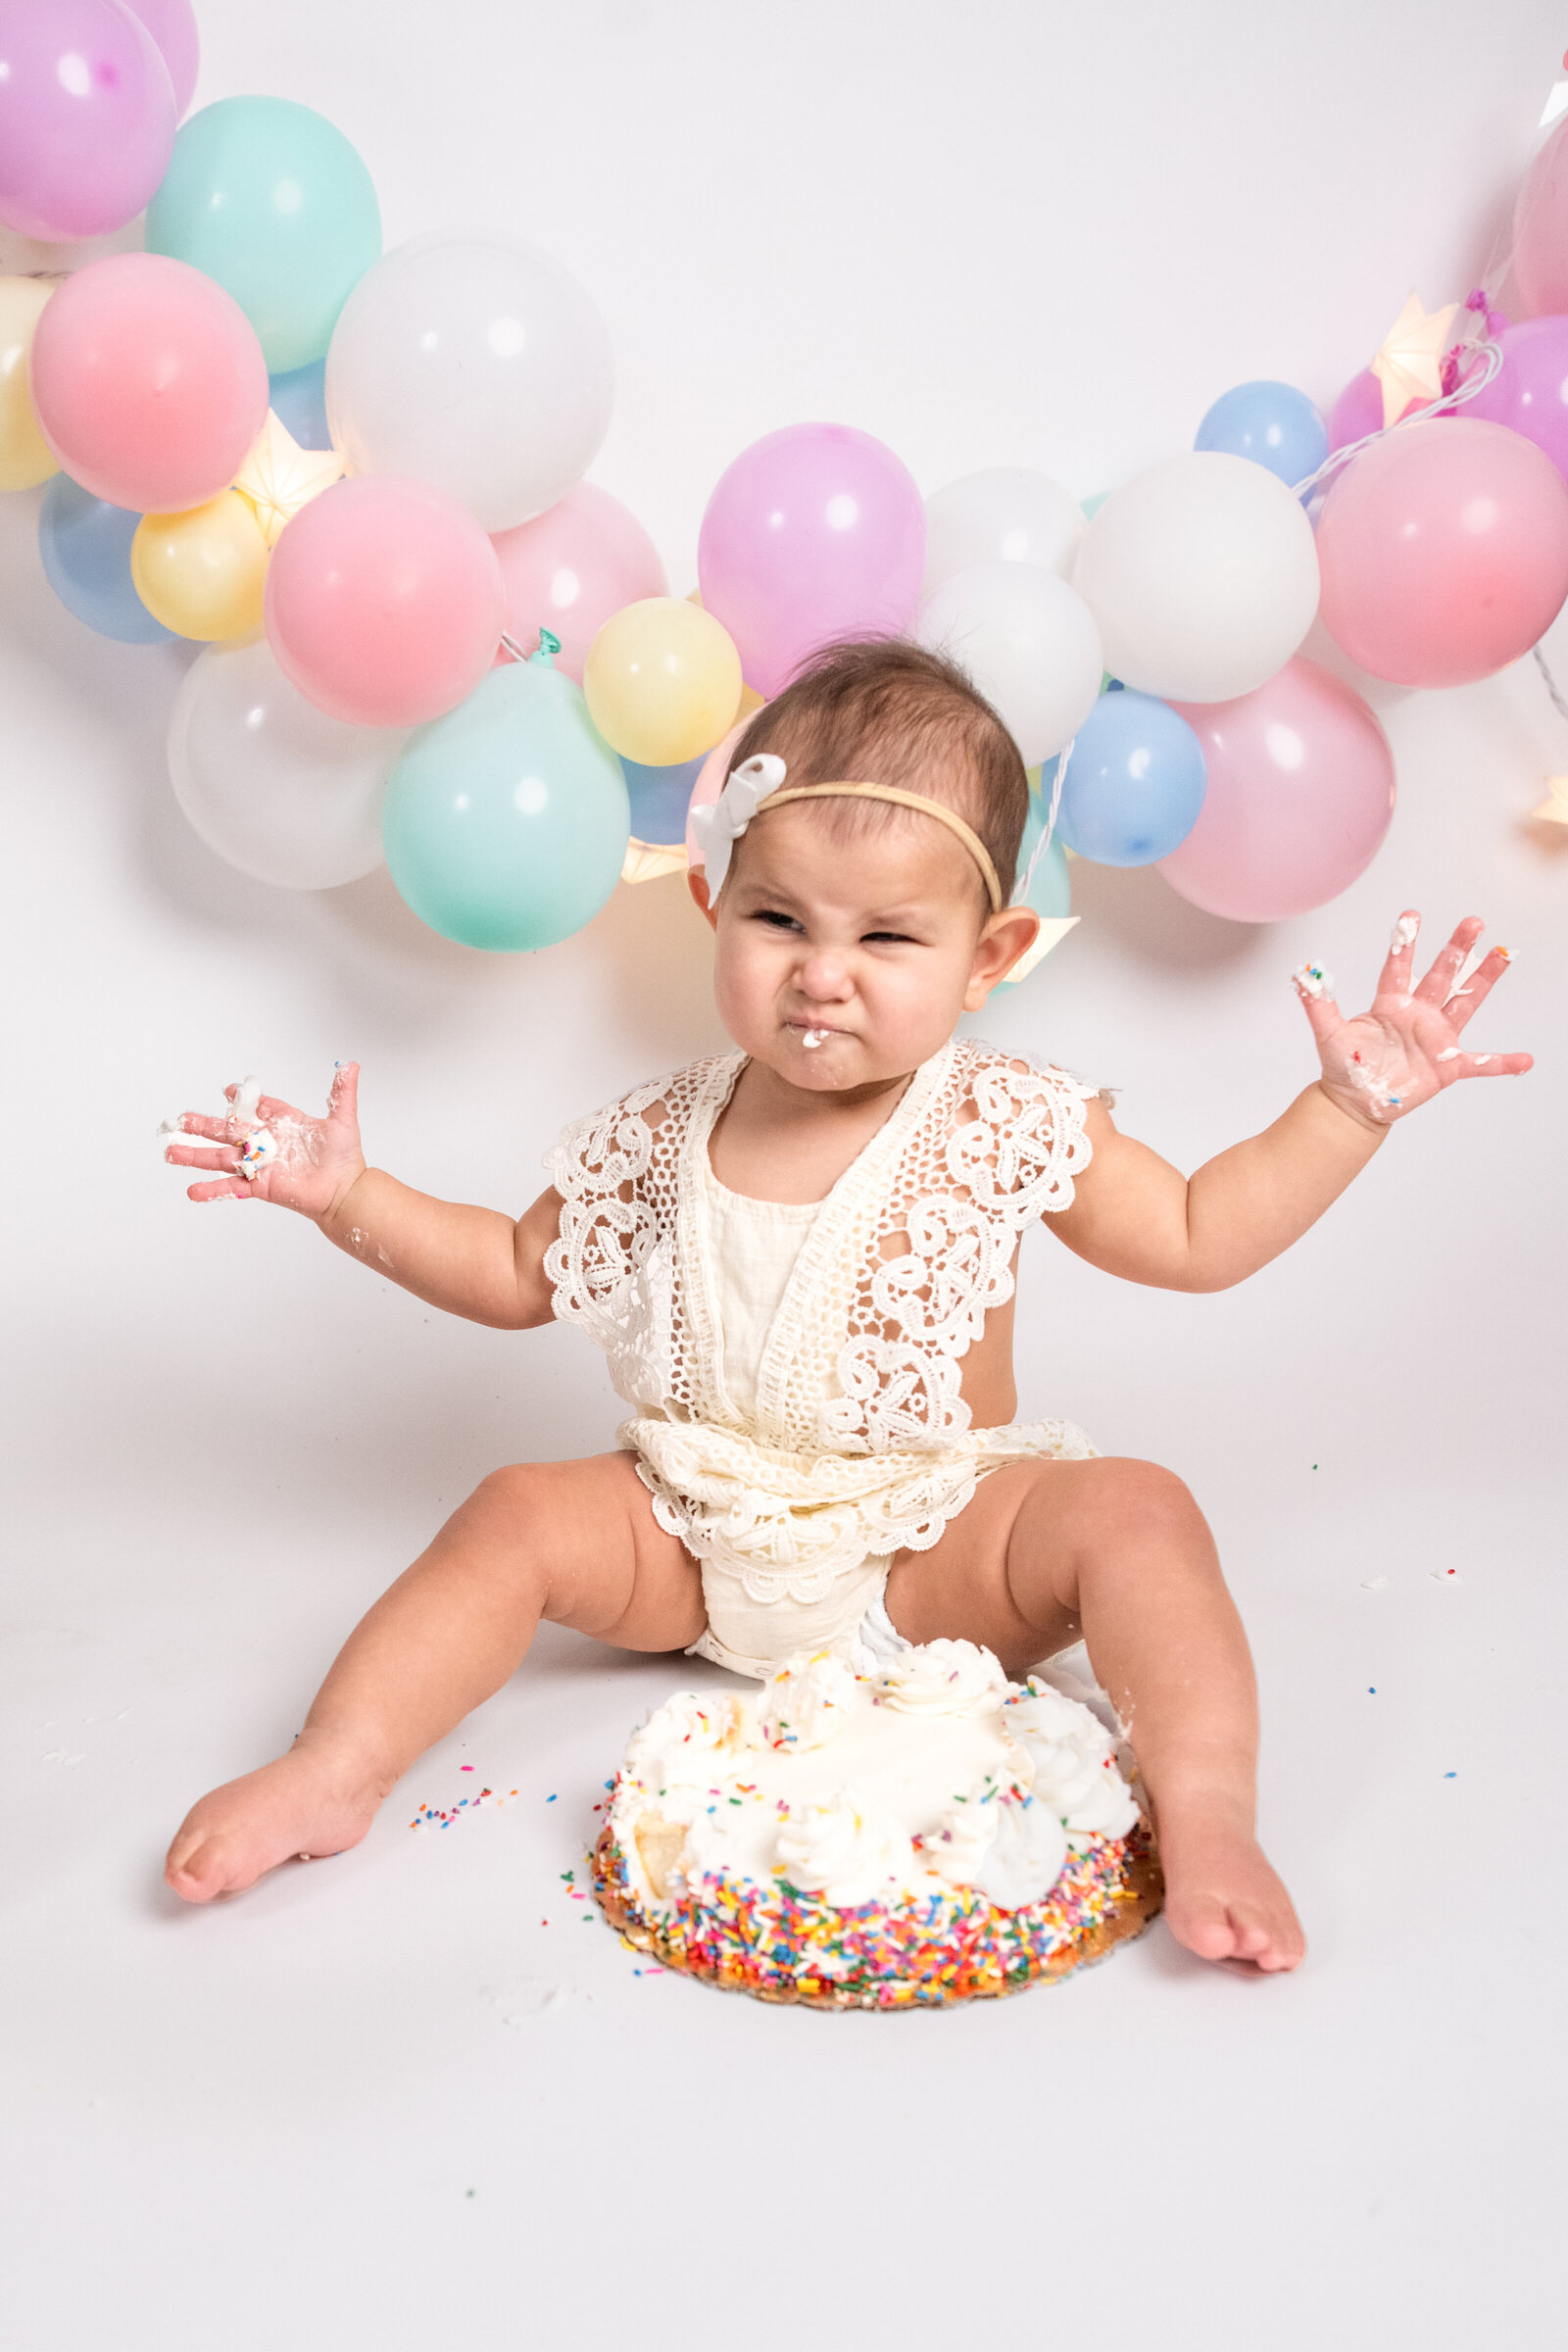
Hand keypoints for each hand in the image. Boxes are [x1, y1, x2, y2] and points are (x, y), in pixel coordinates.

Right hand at [163, 1062, 367, 1219]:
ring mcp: (259, 1164)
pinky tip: (192, 1191)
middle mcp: (264, 1142)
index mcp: (281, 1123)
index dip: (241, 1099)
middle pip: (227, 1130)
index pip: (256, 1107)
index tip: (228, 1091)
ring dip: (195, 1155)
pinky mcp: (259, 1186)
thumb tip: (351, 1064)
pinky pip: (231, 1186)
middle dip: (203, 1125)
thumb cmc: (343, 1157)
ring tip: (170, 1152)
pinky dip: (212, 1190)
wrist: (344, 1191)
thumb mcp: (342, 1120)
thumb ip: (342, 1093)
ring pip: (221, 1157)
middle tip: (179, 1119)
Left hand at [1295, 913, 1531, 1129]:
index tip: (1411, 915)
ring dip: (1484, 980)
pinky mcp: (1447, 1066)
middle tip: (1474, 921)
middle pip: (1441, 976)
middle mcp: (1417, 1014)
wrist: (1355, 1102)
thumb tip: (1302, 975)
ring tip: (1504, 954)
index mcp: (1390, 1004)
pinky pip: (1479, 1064)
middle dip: (1457, 949)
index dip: (1405, 944)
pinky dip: (1501, 1063)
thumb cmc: (1344, 1066)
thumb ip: (1317, 1005)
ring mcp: (1436, 1038)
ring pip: (1465, 1003)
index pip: (1398, 968)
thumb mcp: (1328, 1035)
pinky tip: (1524, 1059)